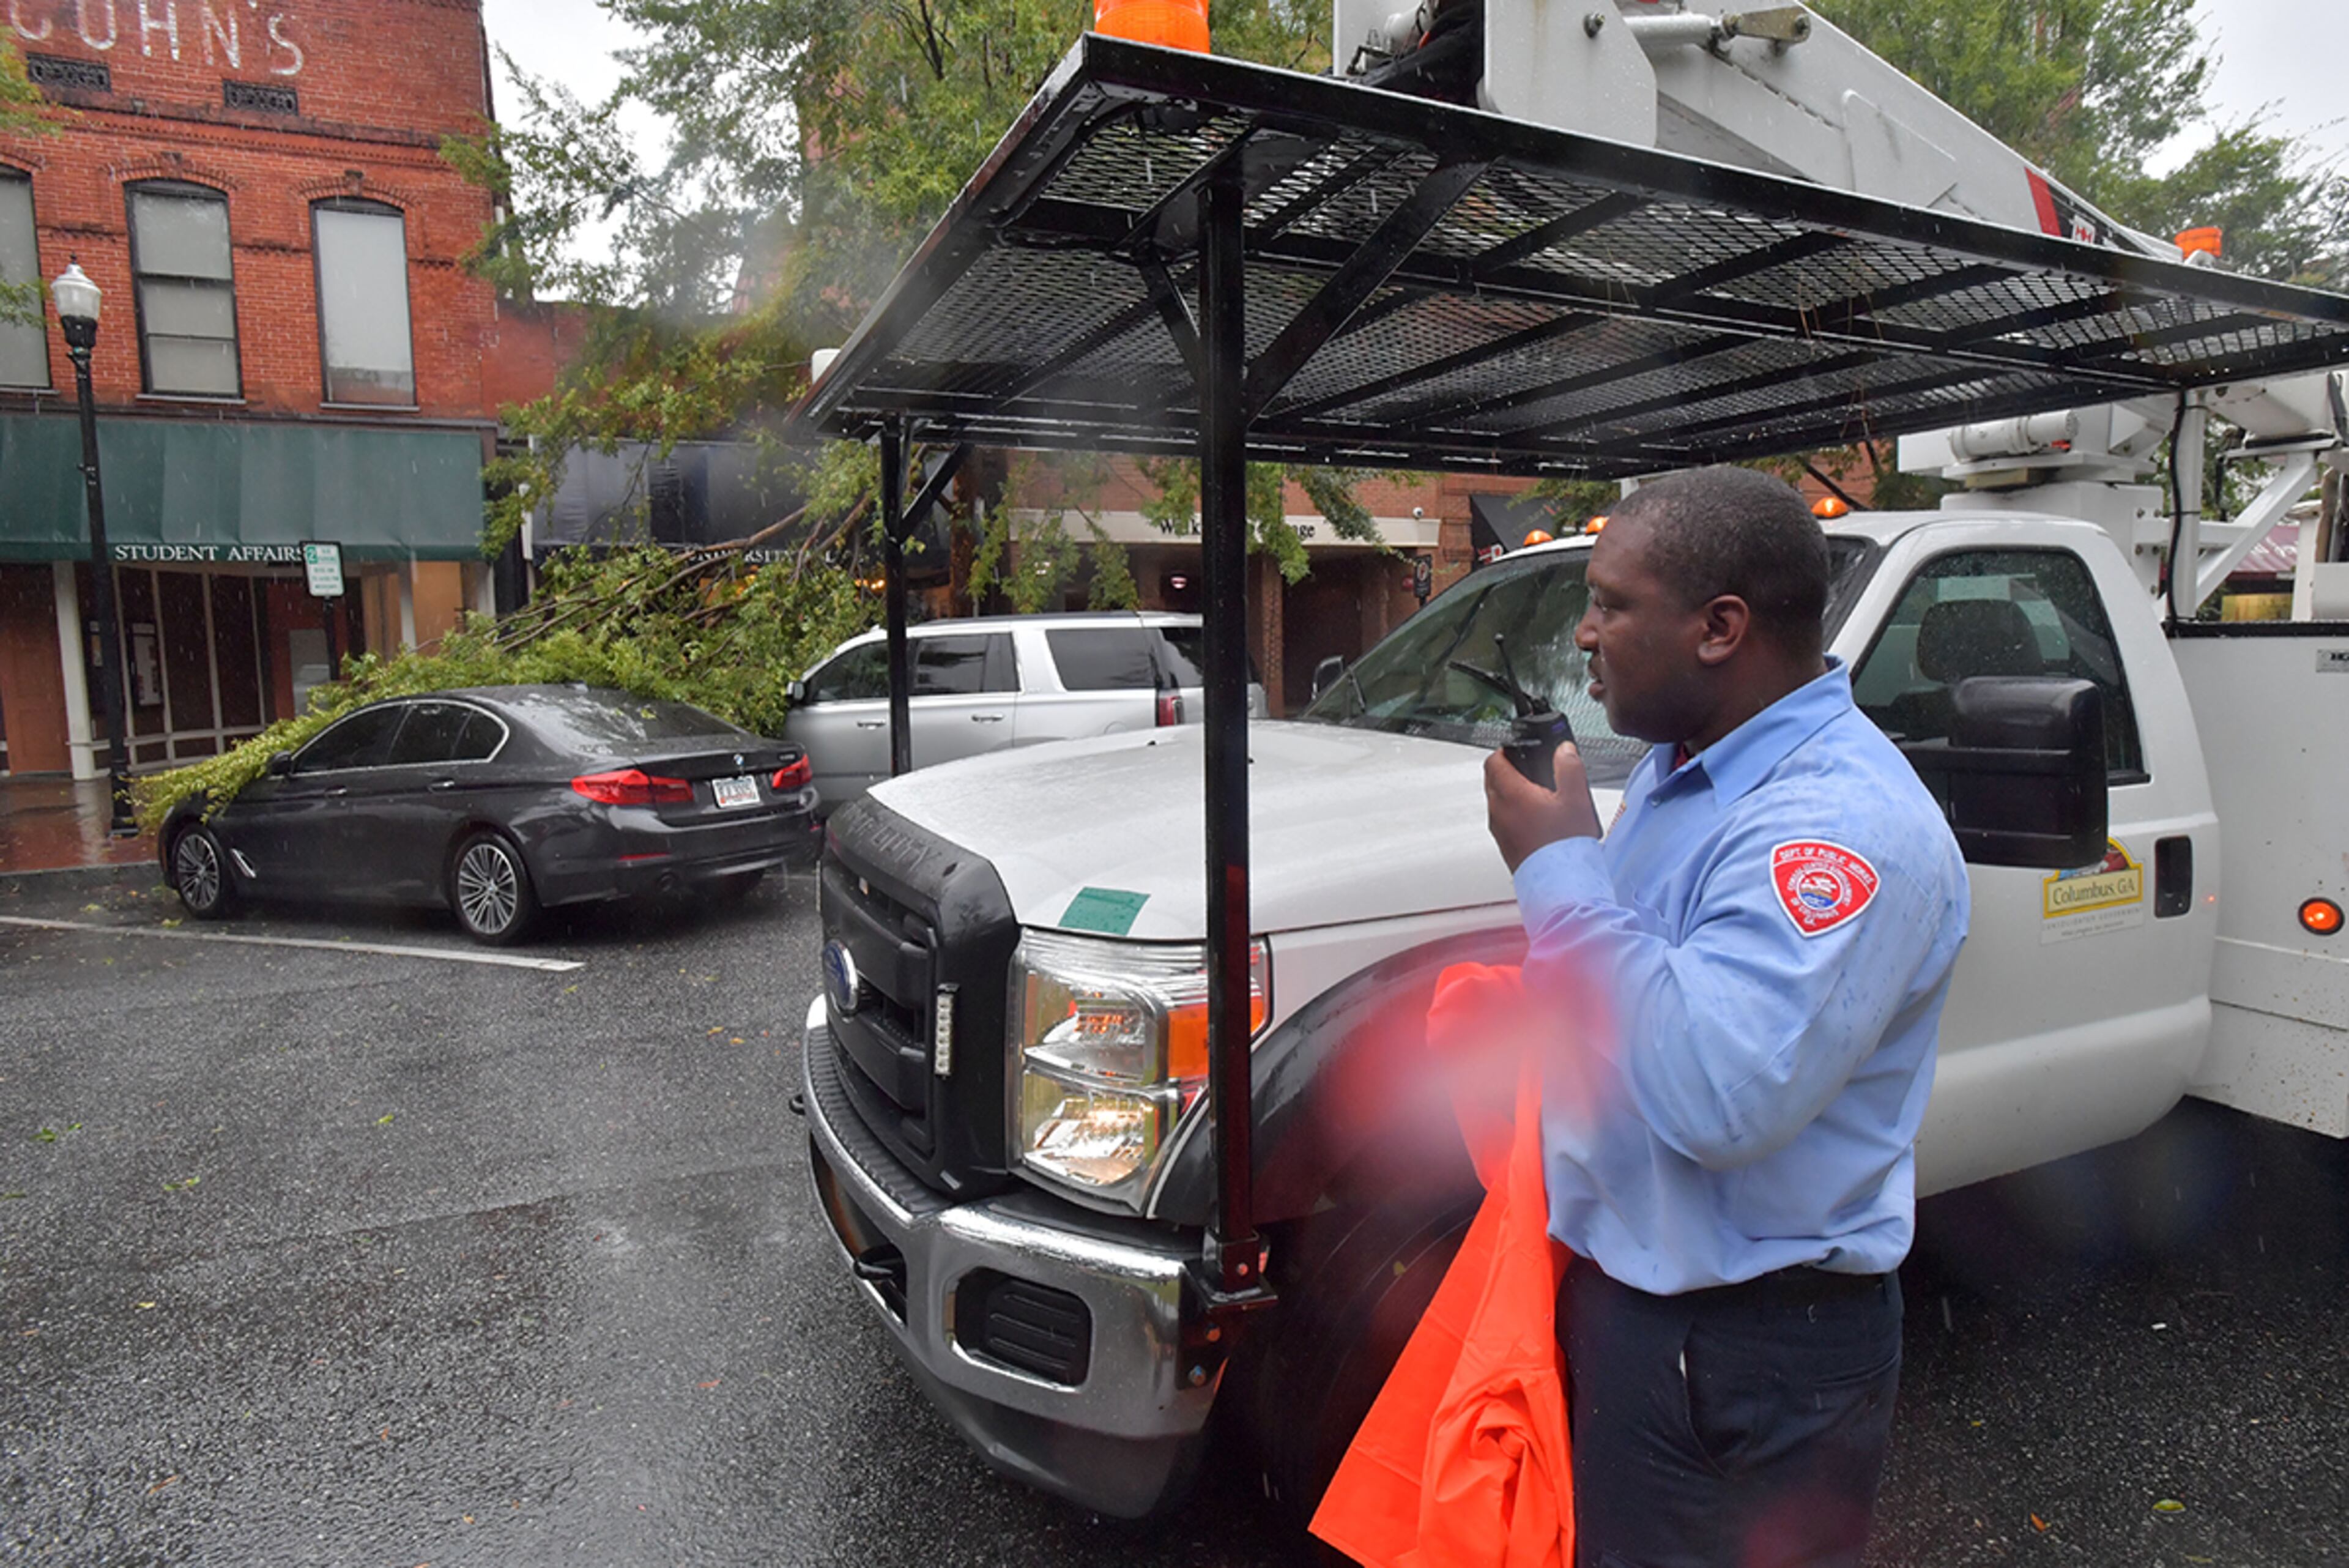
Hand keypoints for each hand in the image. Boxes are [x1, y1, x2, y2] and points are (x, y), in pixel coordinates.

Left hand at [1484, 743, 1600, 872]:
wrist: (1559, 883)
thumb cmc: (1565, 845)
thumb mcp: (1576, 799)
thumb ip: (1569, 768)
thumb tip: (1564, 750)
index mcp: (1511, 795)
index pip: (1494, 761)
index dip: (1505, 751)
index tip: (1517, 751)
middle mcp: (1498, 811)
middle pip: (1492, 779)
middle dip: (1506, 770)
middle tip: (1528, 769)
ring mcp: (1499, 830)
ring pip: (1495, 800)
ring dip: (1509, 791)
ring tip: (1535, 793)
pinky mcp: (1504, 844)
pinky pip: (1501, 819)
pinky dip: (1512, 811)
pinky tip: (1534, 817)